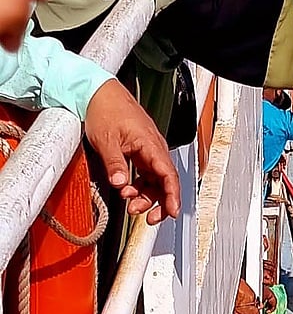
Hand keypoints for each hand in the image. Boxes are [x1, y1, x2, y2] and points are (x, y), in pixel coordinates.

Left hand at [84, 80, 180, 224]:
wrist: (100, 94)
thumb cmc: (106, 111)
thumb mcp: (106, 141)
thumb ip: (115, 164)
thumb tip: (122, 184)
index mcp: (150, 143)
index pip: (168, 174)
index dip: (172, 194)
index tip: (172, 211)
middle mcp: (153, 147)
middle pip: (165, 180)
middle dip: (160, 202)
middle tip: (148, 218)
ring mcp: (148, 149)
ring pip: (156, 179)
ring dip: (147, 196)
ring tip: (131, 205)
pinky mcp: (140, 151)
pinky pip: (147, 173)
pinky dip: (140, 186)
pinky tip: (128, 191)